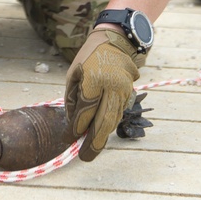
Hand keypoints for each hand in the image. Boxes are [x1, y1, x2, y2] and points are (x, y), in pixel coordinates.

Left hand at [64, 29, 142, 161]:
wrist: (115, 42)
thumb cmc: (89, 58)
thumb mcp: (74, 74)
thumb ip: (73, 100)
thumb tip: (73, 125)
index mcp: (94, 78)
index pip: (86, 109)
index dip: (77, 126)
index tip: (70, 138)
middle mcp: (113, 85)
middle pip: (104, 120)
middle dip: (94, 141)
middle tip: (85, 157)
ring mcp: (124, 89)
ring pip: (114, 119)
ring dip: (103, 136)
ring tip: (92, 150)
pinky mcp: (131, 93)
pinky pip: (118, 113)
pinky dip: (109, 124)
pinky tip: (101, 133)